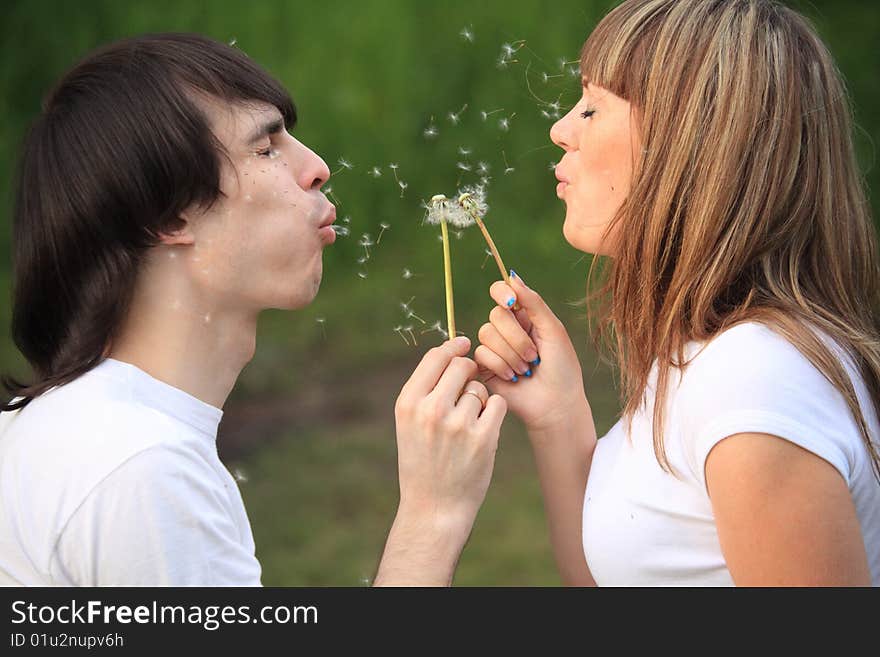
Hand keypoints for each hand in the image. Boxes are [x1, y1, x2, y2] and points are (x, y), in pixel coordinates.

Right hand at [393, 336, 507, 538]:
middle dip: (469, 371)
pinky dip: (494, 412)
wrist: (434, 508)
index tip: (463, 343)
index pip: (435, 357)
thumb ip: (426, 389)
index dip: (452, 346)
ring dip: (479, 399)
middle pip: (462, 366)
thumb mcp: (409, 424)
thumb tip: (452, 352)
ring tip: (468, 423)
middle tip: (469, 385)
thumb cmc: (423, 462)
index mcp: (408, 403)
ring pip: (480, 388)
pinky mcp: (483, 438)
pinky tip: (484, 428)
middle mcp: (431, 410)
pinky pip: (497, 404)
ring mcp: (458, 424)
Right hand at [474, 271, 588, 433]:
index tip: (511, 303)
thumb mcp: (553, 330)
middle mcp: (507, 329)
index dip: (501, 293)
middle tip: (534, 356)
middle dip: (517, 337)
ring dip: (511, 354)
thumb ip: (534, 303)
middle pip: (495, 315)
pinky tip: (514, 377)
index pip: (501, 291)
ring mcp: (494, 348)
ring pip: (486, 334)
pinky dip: (501, 366)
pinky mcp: (484, 367)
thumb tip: (513, 276)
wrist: (556, 404)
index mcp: (524, 316)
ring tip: (526, 369)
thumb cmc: (562, 368)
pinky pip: (481, 354)